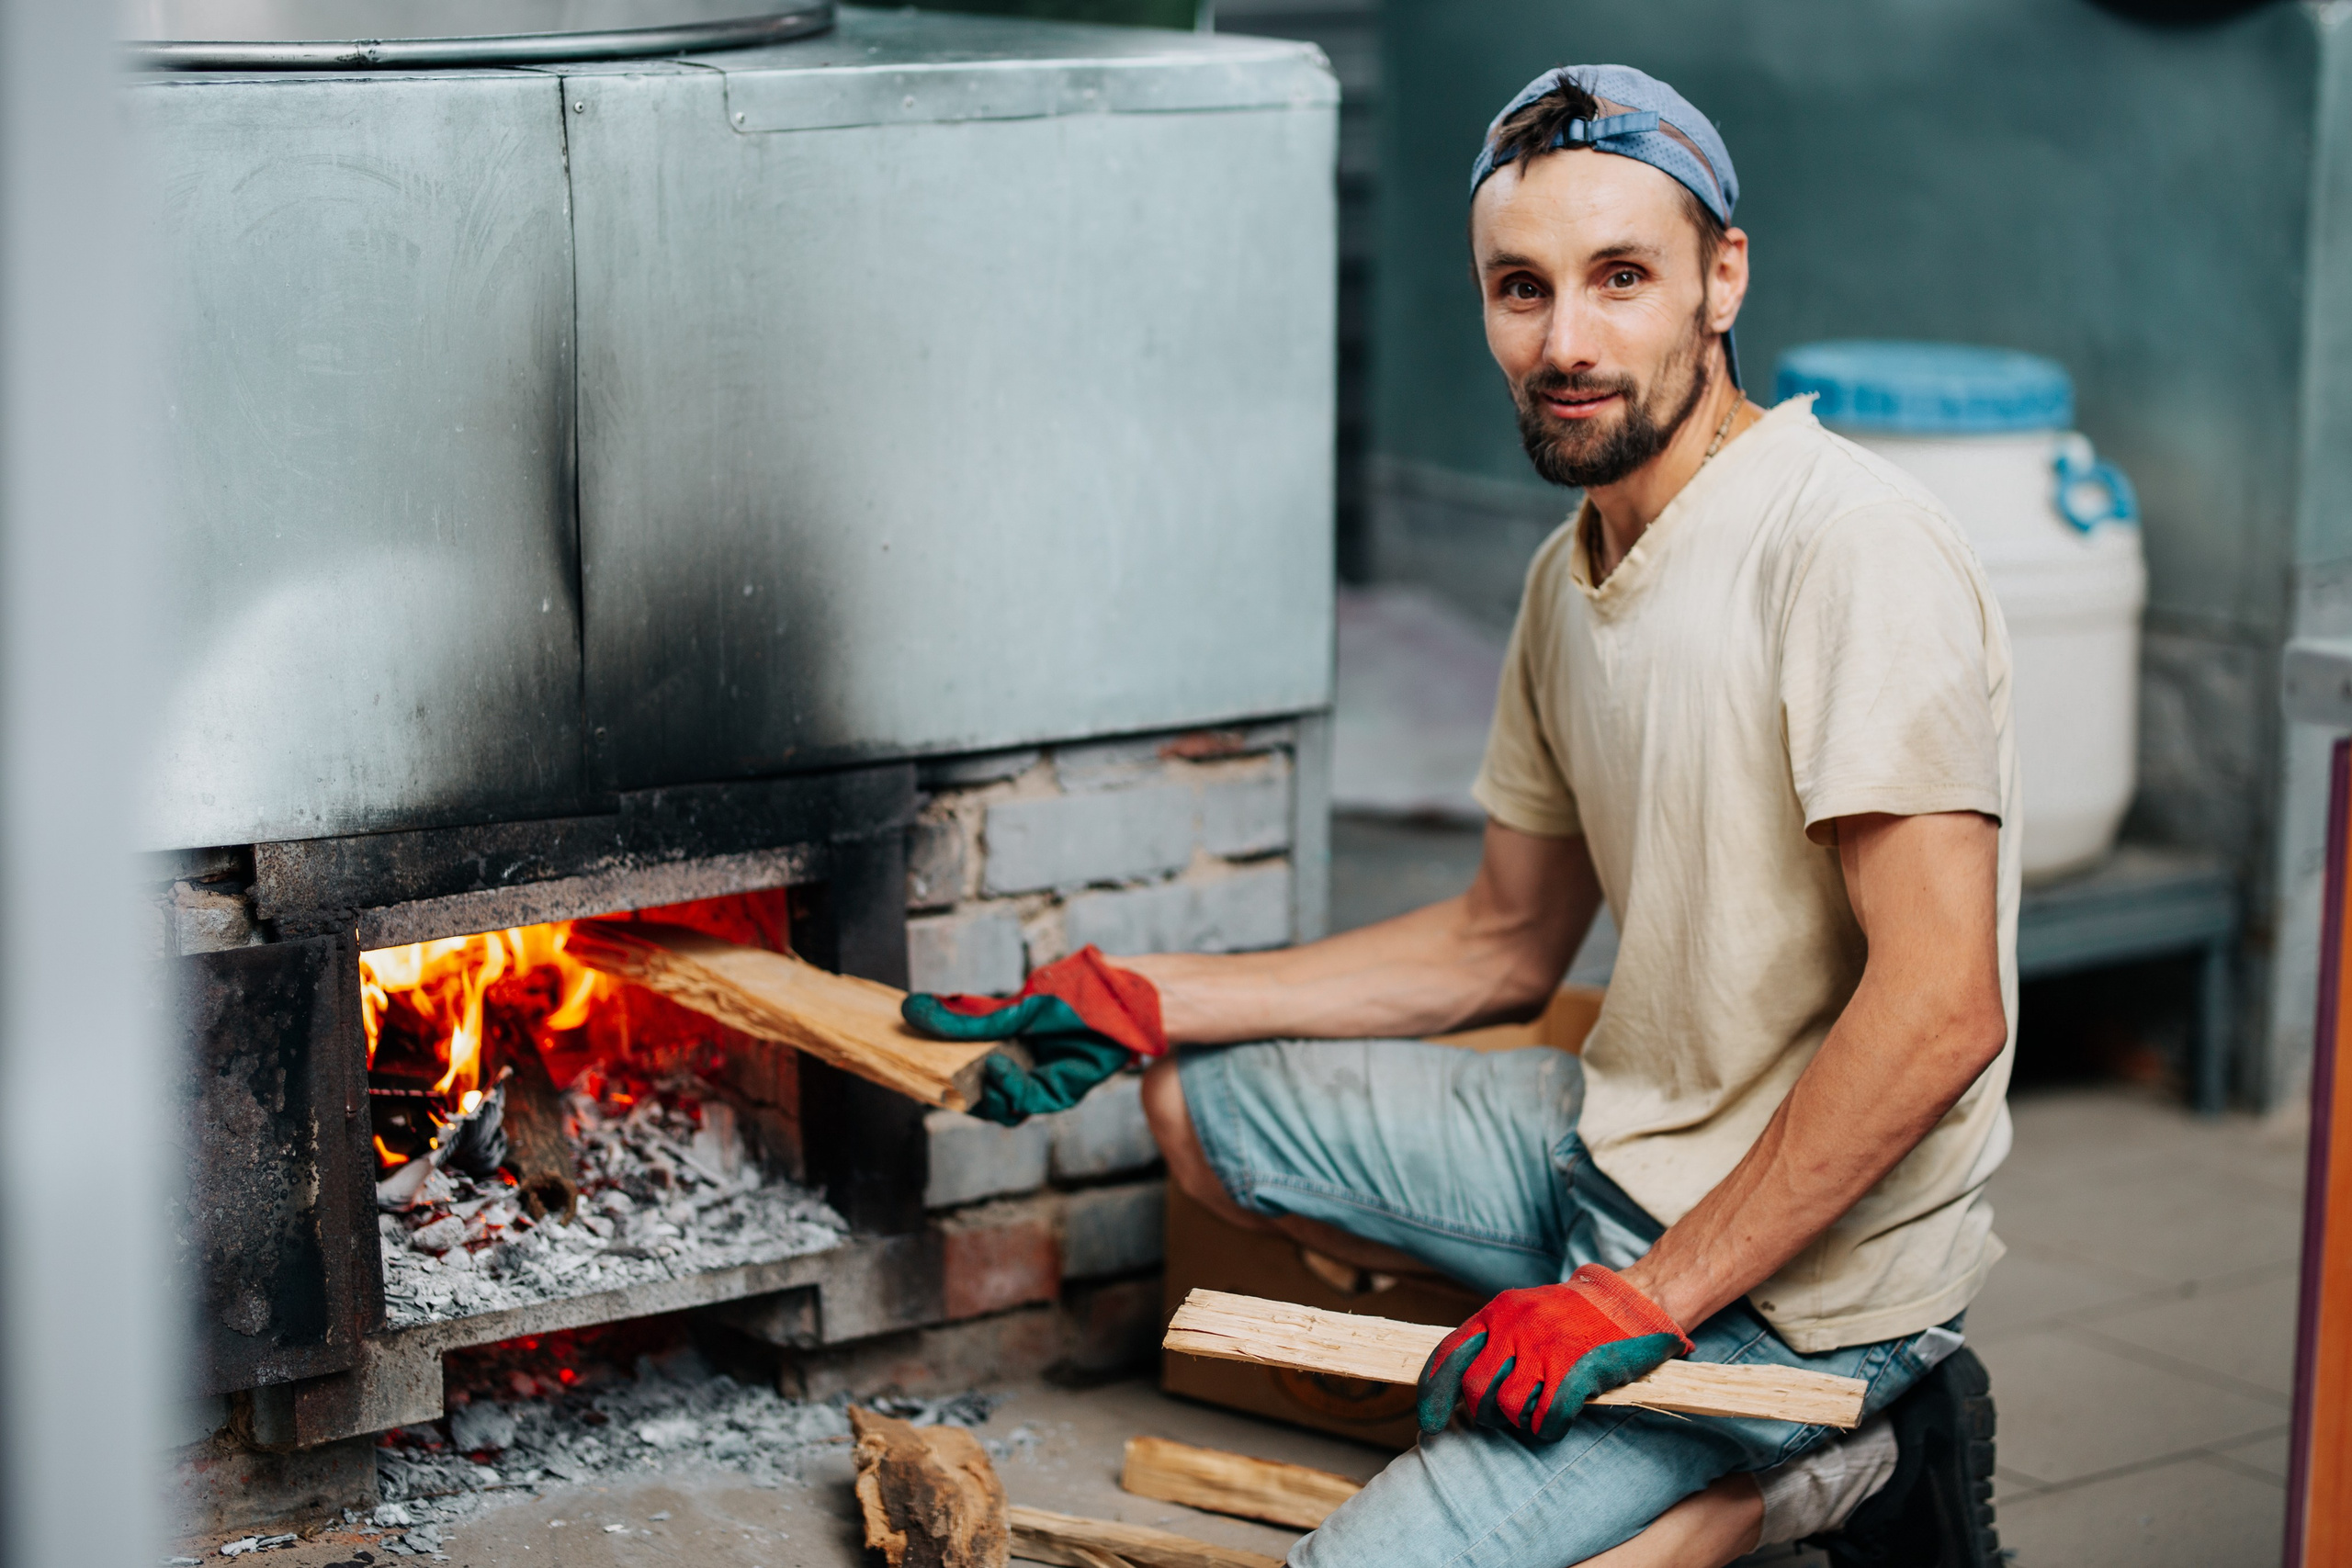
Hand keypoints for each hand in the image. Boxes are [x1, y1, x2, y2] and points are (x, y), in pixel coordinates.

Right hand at [901, 946, 1165, 1124]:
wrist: (1134, 1000)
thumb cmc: (1084, 992)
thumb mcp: (1017, 1005)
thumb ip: (967, 1019)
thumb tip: (911, 1009)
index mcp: (1009, 1033)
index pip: (965, 1057)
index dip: (941, 1066)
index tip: (914, 1061)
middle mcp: (1023, 1059)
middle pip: (979, 1089)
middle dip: (955, 1089)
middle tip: (929, 1079)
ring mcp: (1041, 1076)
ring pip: (1000, 1104)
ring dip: (981, 1094)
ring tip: (970, 1070)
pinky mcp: (1062, 1090)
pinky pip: (1027, 1101)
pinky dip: (1007, 1089)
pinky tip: (997, 1067)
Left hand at [1416, 1264, 1691, 1441]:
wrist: (1631, 1301)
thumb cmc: (1574, 1315)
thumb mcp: (1525, 1312)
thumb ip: (1494, 1339)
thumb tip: (1460, 1382)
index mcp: (1498, 1311)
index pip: (1450, 1355)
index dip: (1433, 1393)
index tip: (1429, 1422)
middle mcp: (1516, 1327)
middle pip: (1475, 1389)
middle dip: (1483, 1413)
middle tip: (1501, 1417)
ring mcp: (1545, 1348)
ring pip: (1507, 1407)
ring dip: (1518, 1421)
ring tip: (1534, 1413)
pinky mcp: (1575, 1369)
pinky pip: (1546, 1417)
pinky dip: (1547, 1429)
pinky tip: (1554, 1423)